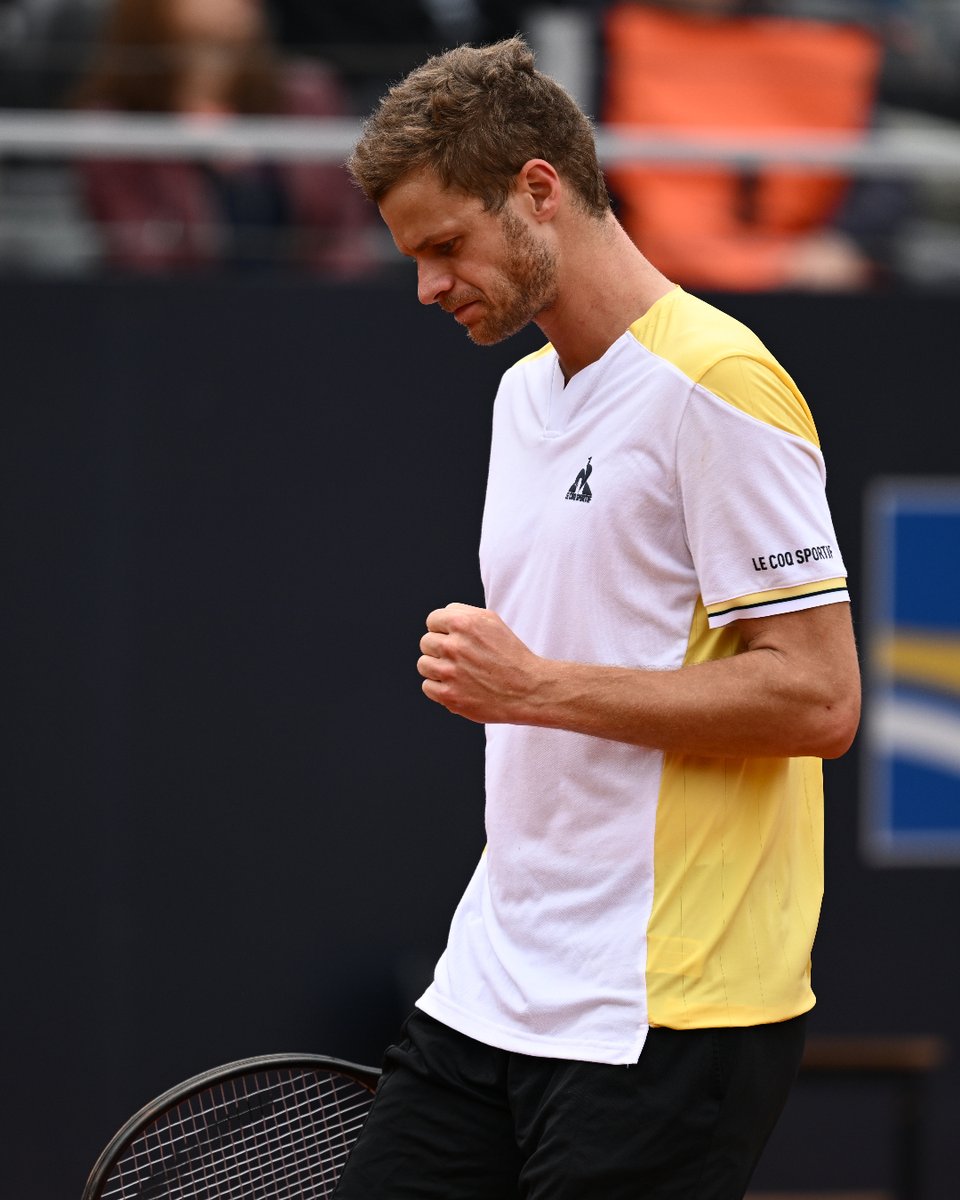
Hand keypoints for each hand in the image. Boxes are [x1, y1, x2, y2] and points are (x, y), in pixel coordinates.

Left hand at [417, 603, 541, 722]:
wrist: (527, 690)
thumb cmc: (511, 655)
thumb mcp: (492, 622)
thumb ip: (463, 614)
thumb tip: (439, 620)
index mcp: (464, 623)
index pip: (432, 620)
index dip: (442, 629)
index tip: (453, 638)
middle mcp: (454, 646)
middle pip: (426, 642)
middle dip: (440, 649)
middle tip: (459, 658)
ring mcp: (450, 672)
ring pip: (423, 664)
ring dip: (437, 668)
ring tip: (456, 672)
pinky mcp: (449, 695)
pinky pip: (427, 686)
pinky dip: (439, 688)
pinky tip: (456, 686)